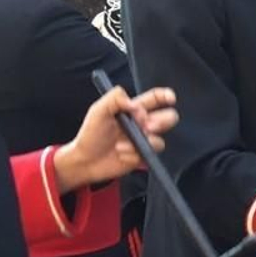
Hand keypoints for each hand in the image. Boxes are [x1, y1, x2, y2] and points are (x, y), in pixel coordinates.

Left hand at [54, 86, 178, 193]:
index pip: (155, 99)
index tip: (170, 98)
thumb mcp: (98, 111)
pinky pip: (148, 155)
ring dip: (140, 142)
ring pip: (160, 140)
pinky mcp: (143, 156)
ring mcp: (144, 141)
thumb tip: (134, 104)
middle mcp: (142, 125)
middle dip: (163, 121)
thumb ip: (115, 99)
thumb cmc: (90, 135)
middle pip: (168, 118)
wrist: (85, 161)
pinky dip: (133, 154)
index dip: (166, 96)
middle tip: (148, 126)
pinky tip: (120, 153)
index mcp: (133, 110)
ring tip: (121, 144)